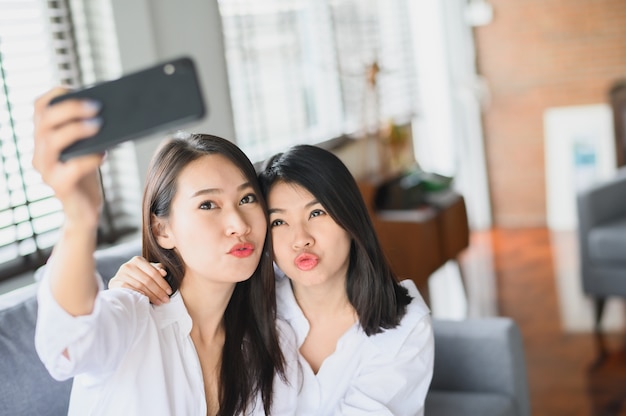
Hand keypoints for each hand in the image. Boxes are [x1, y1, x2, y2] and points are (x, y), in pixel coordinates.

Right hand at [32, 87, 104, 226]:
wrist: (85, 210)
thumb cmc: (87, 173)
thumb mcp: (87, 147)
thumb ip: (89, 130)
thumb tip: (110, 108)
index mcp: (44, 137)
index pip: (40, 107)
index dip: (57, 94)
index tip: (78, 89)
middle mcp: (39, 151)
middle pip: (45, 120)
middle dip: (71, 109)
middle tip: (97, 107)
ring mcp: (46, 169)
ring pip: (52, 141)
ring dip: (77, 130)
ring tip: (99, 126)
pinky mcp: (59, 186)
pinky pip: (70, 168)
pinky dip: (88, 159)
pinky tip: (103, 154)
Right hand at [109, 256, 172, 304]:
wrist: (120, 282)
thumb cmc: (137, 277)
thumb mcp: (148, 271)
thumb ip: (156, 270)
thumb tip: (163, 272)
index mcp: (138, 260)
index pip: (153, 273)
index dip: (163, 283)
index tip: (169, 292)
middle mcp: (128, 265)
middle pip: (147, 280)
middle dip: (158, 291)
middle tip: (166, 299)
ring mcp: (120, 274)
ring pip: (140, 286)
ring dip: (151, 296)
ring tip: (159, 302)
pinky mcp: (115, 283)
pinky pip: (129, 289)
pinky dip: (138, 294)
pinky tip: (145, 299)